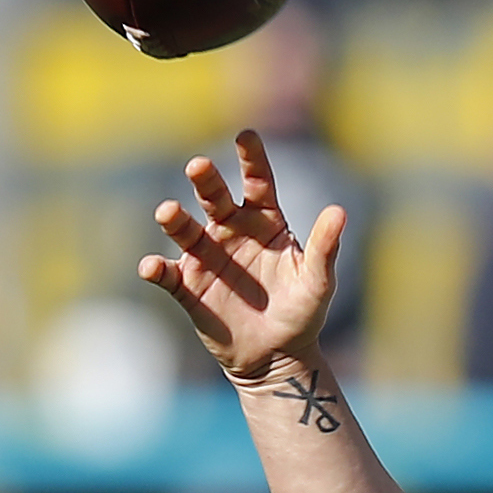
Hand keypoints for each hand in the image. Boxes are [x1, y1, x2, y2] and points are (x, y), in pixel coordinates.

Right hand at [137, 129, 343, 388]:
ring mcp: (207, 259)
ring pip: (185, 232)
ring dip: (174, 221)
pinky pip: (168, 275)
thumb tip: (340, 211)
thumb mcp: (319, 282)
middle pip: (215, 199)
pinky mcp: (188, 288)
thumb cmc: (303, 313)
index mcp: (265, 224)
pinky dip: (158, 270)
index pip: (258, 183)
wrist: (279, 356)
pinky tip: (152, 267)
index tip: (246, 135)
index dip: (252, 159)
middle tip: (199, 166)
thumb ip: (326, 248)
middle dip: (206, 182)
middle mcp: (231, 233)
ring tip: (167, 212)